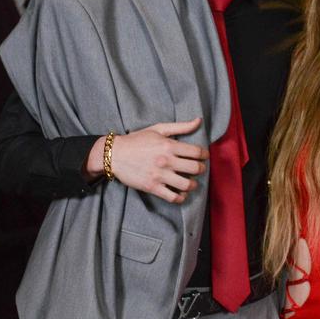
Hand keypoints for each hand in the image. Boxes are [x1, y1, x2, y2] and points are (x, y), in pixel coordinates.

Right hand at [92, 119, 208, 203]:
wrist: (114, 154)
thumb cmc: (137, 140)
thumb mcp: (158, 129)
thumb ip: (181, 126)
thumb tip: (199, 121)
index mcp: (169, 145)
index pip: (197, 152)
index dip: (205, 155)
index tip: (204, 157)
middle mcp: (166, 160)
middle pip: (195, 168)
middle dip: (201, 169)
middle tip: (199, 169)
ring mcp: (159, 175)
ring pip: (186, 185)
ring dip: (193, 185)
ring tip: (191, 183)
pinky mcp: (152, 187)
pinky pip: (172, 197)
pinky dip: (180, 198)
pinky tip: (181, 193)